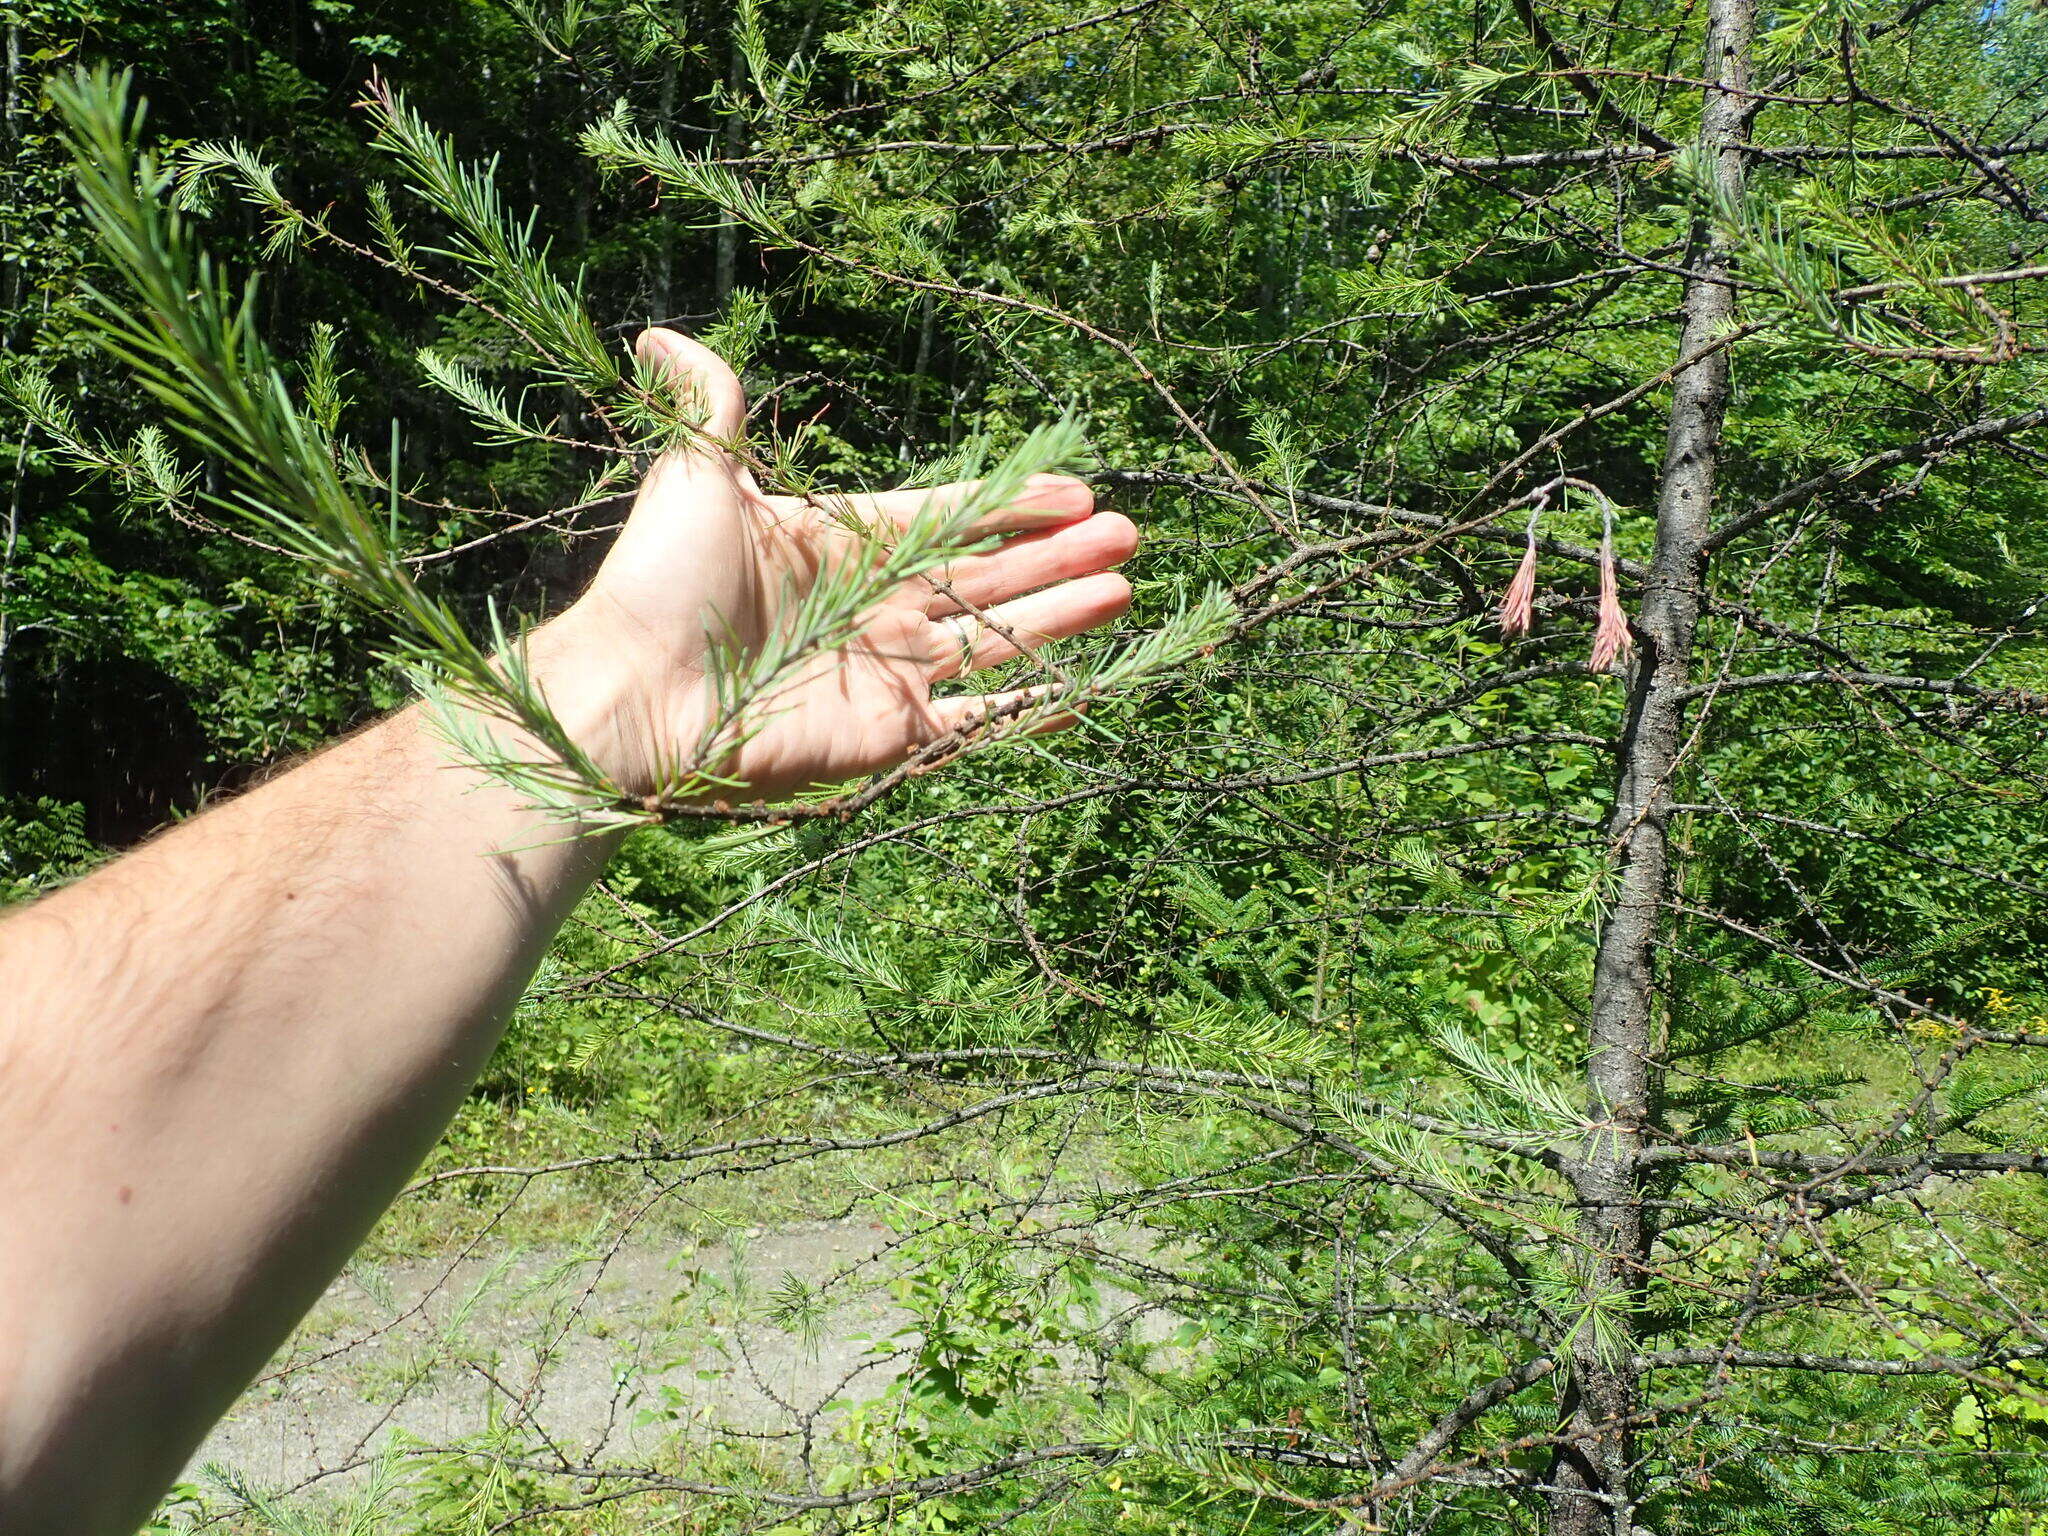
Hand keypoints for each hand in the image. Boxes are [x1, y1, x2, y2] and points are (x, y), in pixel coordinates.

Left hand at [534, 329, 1137, 802]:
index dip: (1013, 502)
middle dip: (1058, 556)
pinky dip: (1027, 709)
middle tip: (1128, 535)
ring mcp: (885, 675)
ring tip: (1124, 589)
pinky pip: (973, 724)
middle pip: (988, 575)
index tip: (1078, 487)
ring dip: (1060, 617)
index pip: (951, 515)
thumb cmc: (659, 583)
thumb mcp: (695, 477)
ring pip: (995, 640)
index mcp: (845, 542)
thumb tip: (657, 333)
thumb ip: (710, 406)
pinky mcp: (886, 737)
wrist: (631, 695)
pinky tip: (1083, 685)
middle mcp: (876, 606)